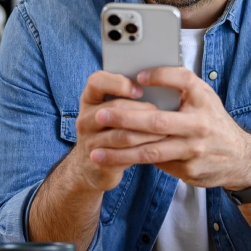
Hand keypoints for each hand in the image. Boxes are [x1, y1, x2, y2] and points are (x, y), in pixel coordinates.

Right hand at [73, 70, 167, 192]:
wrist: (91, 168)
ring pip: (123, 134)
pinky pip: (124, 155)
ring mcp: (90, 142)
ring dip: (147, 132)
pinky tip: (157, 147)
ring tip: (165, 131)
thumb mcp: (110, 112)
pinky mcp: (99, 162)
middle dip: (142, 111)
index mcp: (89, 100)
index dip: (118, 83)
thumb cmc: (108, 132)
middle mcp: (85, 119)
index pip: (96, 82)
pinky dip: (143, 150)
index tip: (140, 90)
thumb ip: (126, 99)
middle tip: (162, 113)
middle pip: (114, 108)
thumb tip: (159, 90)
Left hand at [90, 67, 250, 190]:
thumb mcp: (205, 97)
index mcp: (203, 102)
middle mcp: (199, 126)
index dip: (161, 77)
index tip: (138, 76)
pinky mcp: (188, 171)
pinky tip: (115, 161)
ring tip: (96, 153)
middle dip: (125, 119)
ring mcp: (193, 151)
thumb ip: (180, 84)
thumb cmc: (214, 120)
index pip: (182, 81)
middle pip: (156, 122)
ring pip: (151, 151)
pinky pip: (158, 163)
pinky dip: (136, 161)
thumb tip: (144, 76)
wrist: (239, 158)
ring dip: (121, 153)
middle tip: (101, 117)